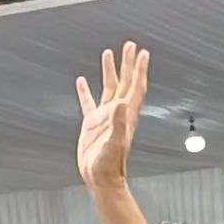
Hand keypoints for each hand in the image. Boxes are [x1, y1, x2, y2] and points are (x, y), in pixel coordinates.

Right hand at [74, 42, 148, 188]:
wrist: (100, 178)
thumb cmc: (110, 165)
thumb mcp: (115, 144)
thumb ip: (118, 124)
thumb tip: (120, 104)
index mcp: (125, 115)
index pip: (135, 87)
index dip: (139, 70)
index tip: (142, 53)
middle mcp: (117, 113)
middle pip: (124, 82)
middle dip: (127, 64)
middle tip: (130, 45)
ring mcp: (105, 117)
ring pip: (108, 88)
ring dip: (110, 71)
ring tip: (108, 53)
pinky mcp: (92, 124)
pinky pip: (88, 102)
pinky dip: (85, 91)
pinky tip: (81, 80)